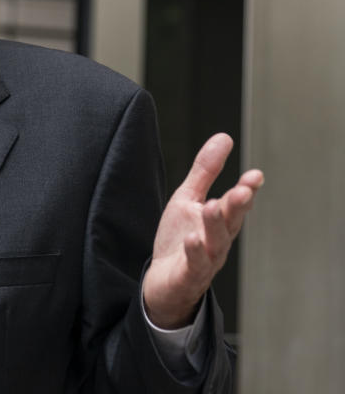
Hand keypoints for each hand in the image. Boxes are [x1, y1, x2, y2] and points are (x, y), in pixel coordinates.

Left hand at [142, 133, 262, 328]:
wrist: (164, 282)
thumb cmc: (179, 240)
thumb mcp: (188, 199)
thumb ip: (206, 171)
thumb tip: (224, 137)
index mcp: (219, 221)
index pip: (236, 203)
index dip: (246, 190)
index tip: (255, 175)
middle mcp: (217, 241)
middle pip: (231, 222)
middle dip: (237, 206)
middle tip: (242, 190)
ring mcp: (205, 260)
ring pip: (215, 243)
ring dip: (215, 225)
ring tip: (212, 207)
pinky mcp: (187, 276)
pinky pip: (194, 265)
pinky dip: (195, 252)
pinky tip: (192, 238)